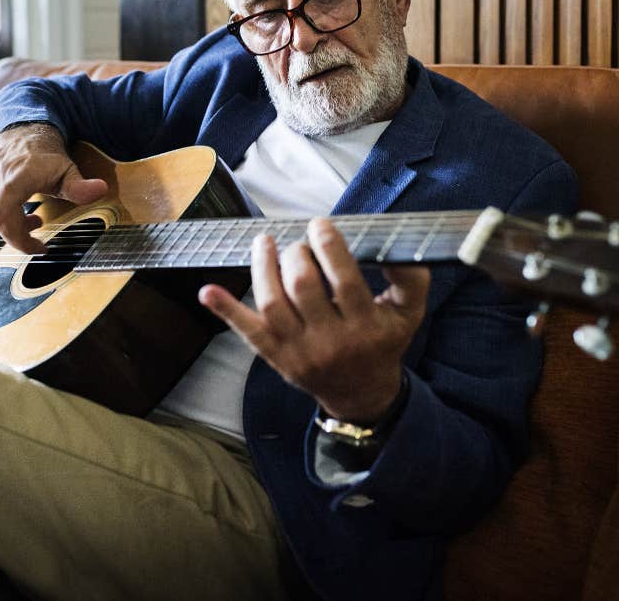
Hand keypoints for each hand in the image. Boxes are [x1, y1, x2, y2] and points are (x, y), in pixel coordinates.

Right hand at [0, 123, 107, 253]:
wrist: (25, 138)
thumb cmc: (48, 159)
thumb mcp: (69, 171)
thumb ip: (80, 186)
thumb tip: (101, 189)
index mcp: (21, 171)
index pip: (7, 194)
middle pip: (1, 217)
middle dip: (20, 238)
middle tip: (39, 246)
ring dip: (12, 228)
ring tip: (32, 220)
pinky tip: (16, 216)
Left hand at [198, 218, 429, 420]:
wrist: (361, 393)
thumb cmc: (383, 343)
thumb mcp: (409, 314)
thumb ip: (410, 279)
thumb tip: (396, 246)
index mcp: (365, 326)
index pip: (343, 280)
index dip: (328, 246)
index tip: (320, 225)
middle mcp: (331, 341)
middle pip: (303, 287)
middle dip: (296, 254)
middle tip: (299, 243)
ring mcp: (299, 351)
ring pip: (272, 304)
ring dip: (263, 267)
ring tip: (264, 243)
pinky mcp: (276, 357)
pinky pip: (247, 332)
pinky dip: (225, 310)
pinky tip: (208, 290)